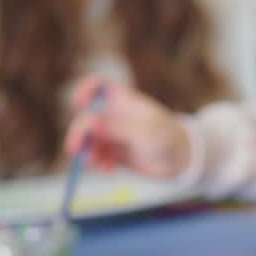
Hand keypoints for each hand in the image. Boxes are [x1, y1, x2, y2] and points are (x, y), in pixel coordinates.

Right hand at [63, 77, 192, 179]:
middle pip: (87, 118)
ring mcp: (113, 135)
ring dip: (87, 152)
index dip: (85, 89)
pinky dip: (98, 163)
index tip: (78, 103)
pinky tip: (108, 170)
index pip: (99, 86)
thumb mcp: (143, 131)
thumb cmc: (167, 137)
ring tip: (94, 164)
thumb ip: (116, 127)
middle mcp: (115, 116)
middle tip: (74, 149)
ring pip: (89, 141)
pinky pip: (97, 157)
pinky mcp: (114, 153)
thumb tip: (88, 122)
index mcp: (123, 100)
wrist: (181, 161)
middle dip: (79, 133)